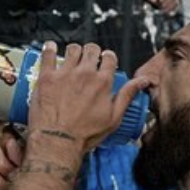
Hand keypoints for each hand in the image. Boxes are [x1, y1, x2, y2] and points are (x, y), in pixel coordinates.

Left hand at [29, 42, 148, 150]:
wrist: (58, 141)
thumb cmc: (84, 134)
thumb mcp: (113, 118)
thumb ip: (128, 95)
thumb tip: (142, 82)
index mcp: (103, 82)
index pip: (109, 58)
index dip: (108, 58)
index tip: (105, 61)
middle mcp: (85, 74)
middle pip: (91, 49)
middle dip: (92, 52)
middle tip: (89, 59)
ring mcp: (65, 73)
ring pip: (73, 49)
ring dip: (74, 51)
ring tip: (72, 57)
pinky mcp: (47, 77)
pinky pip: (48, 54)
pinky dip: (50, 49)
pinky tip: (52, 48)